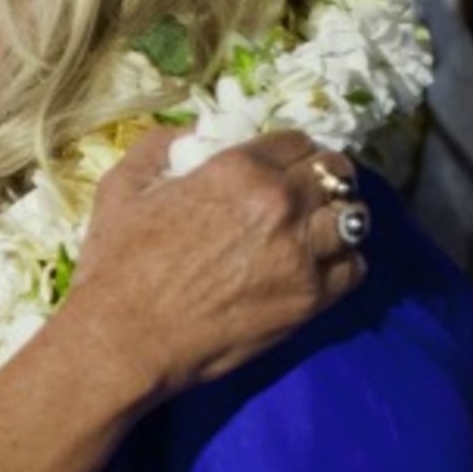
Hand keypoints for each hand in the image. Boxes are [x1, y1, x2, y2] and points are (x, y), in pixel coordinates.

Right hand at [67, 128, 365, 397]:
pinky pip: (355, 268)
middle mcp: (280, 204)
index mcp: (239, 169)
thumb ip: (160, 145)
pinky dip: (343, 261)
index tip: (285, 165)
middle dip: (325, 176)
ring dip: (337, 217)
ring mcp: (301, 254)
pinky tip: (321, 265)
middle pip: (335, 172)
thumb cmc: (117, 263)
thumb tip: (193, 133)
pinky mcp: (309, 299)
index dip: (291, 151)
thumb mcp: (122, 186)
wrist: (126, 338)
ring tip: (319, 229)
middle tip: (310, 191)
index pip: (297, 141)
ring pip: (354, 217)